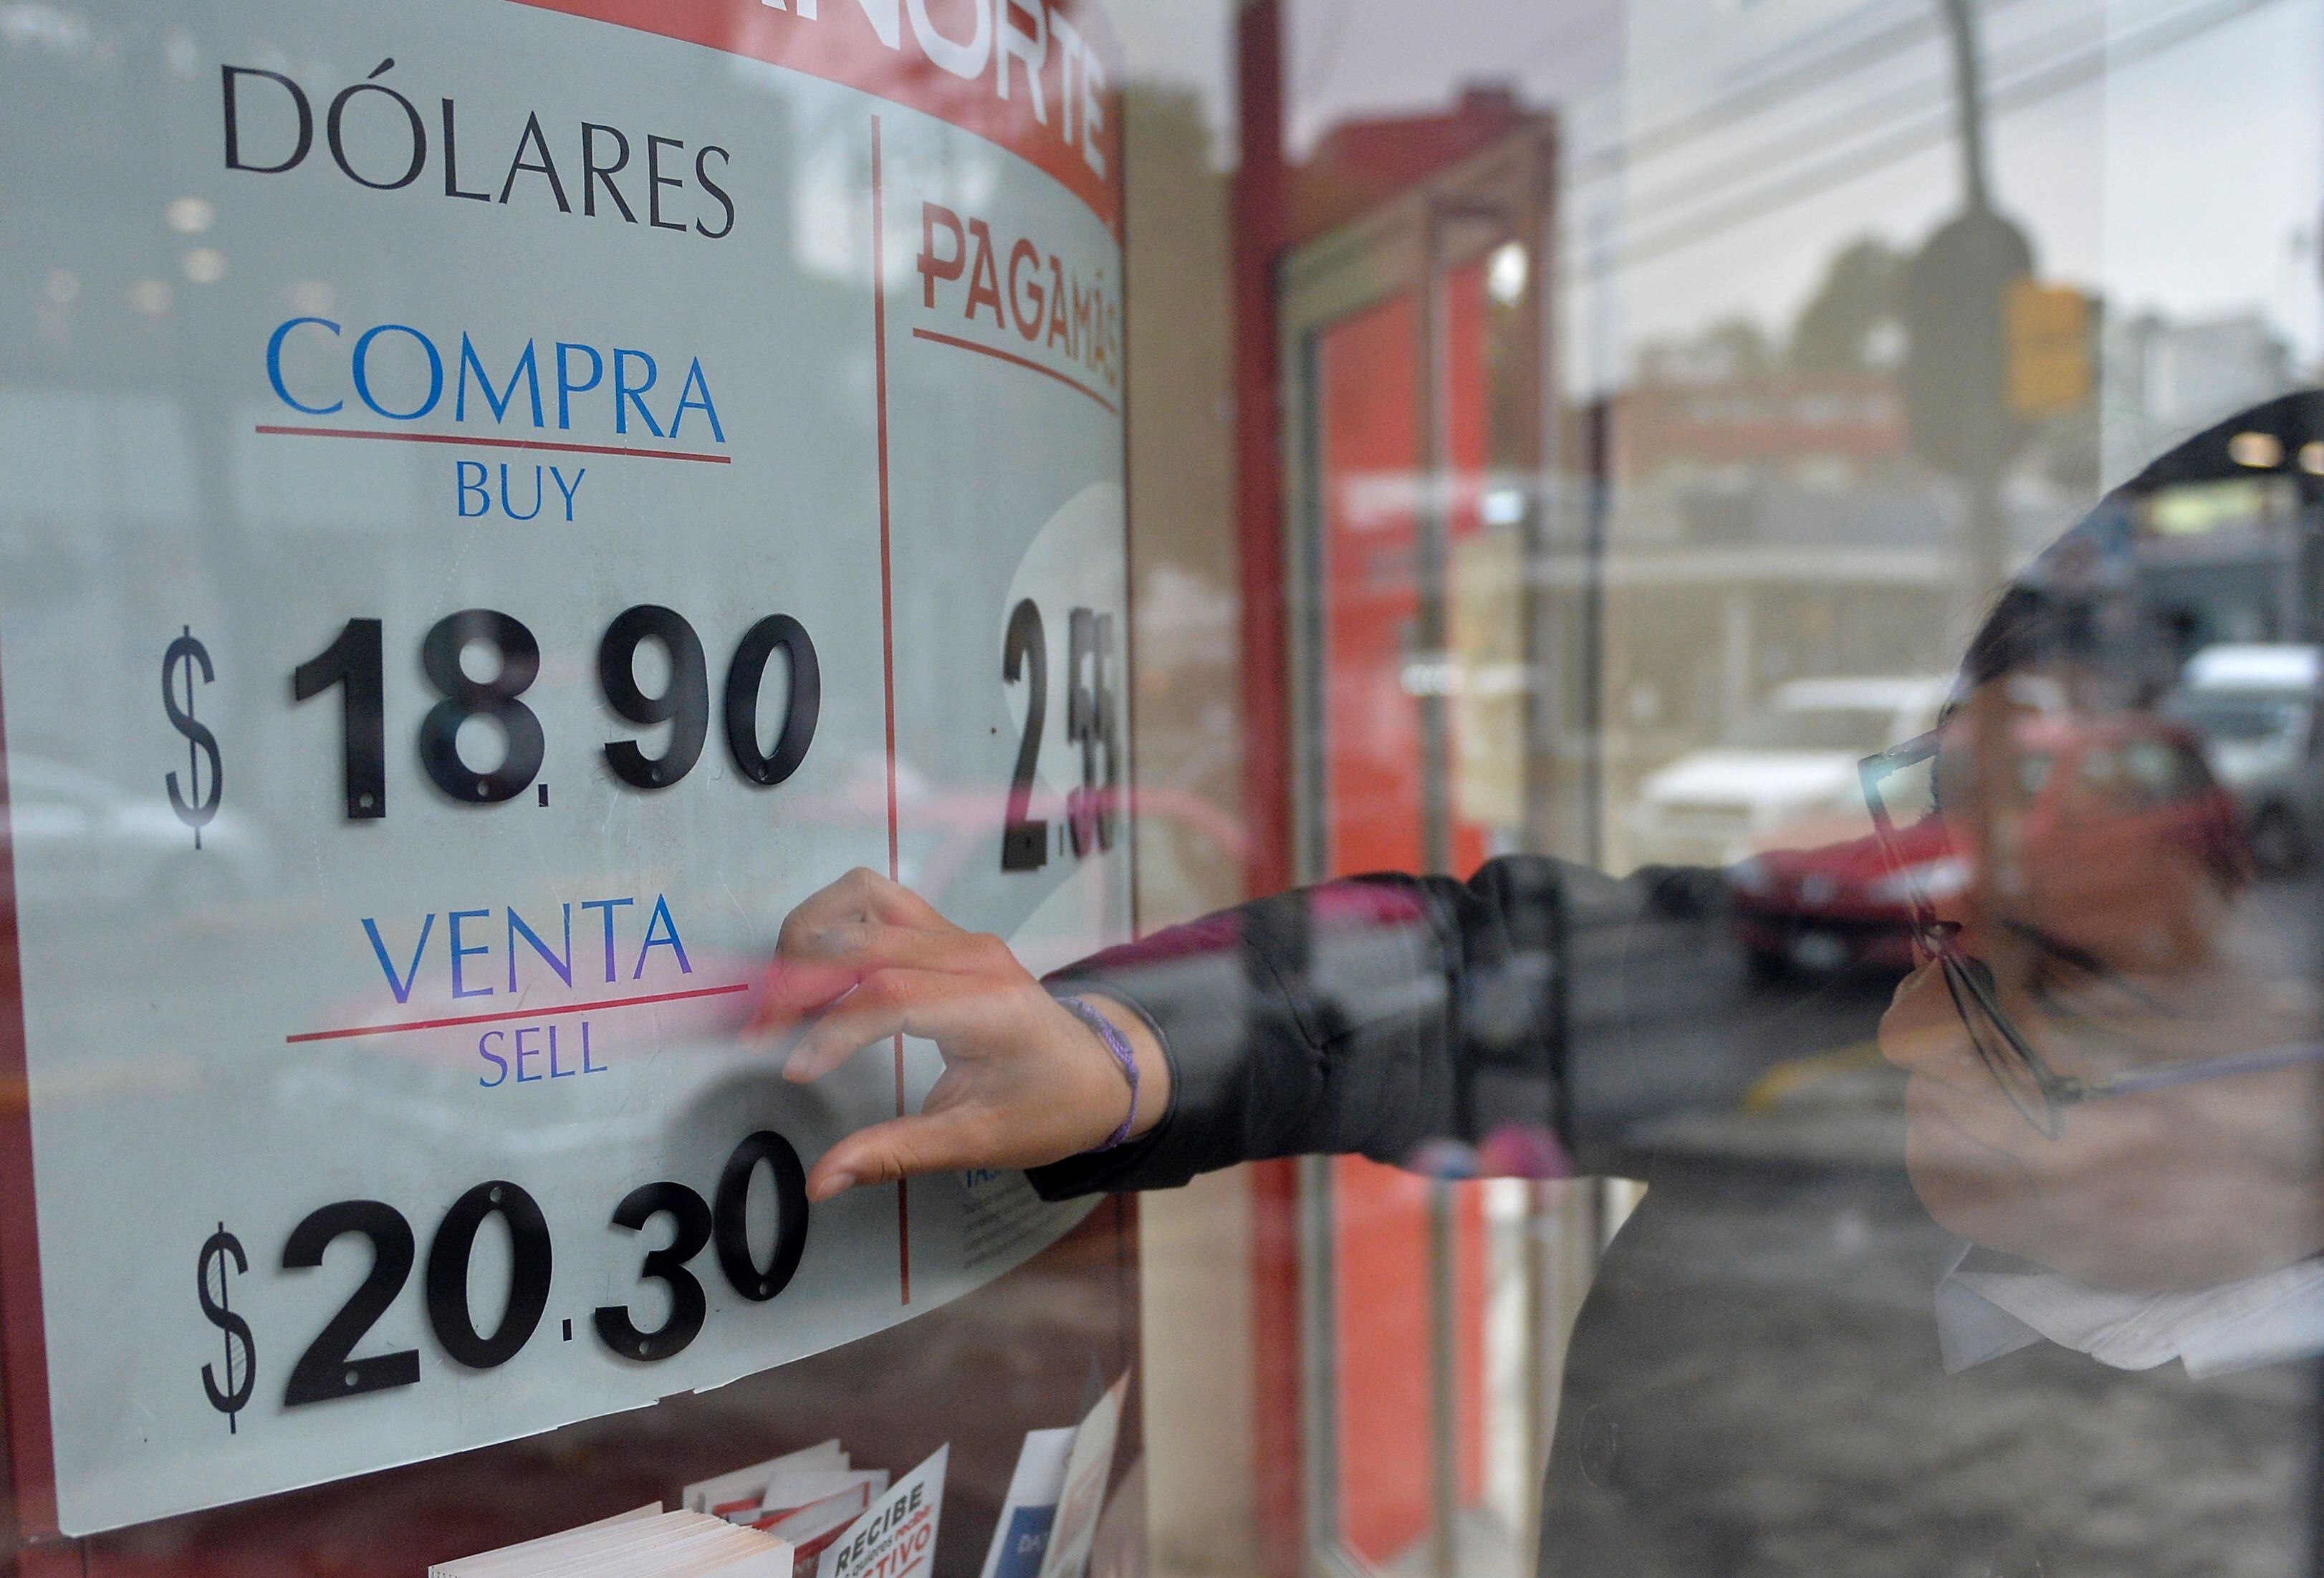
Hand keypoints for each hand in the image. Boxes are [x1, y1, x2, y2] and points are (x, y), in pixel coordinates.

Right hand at [751, 868, 1167, 1201]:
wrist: (1101, 1071)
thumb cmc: (1050, 1106)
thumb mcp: (977, 1142)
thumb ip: (895, 1155)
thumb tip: (823, 1181)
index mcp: (989, 1007)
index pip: (892, 996)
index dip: (833, 1031)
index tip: (796, 1071)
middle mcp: (972, 956)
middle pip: (866, 937)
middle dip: (798, 978)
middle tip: (760, 1030)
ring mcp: (958, 936)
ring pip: (864, 898)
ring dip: (809, 934)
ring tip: (779, 991)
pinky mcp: (944, 933)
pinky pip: (876, 901)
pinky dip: (832, 923)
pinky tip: (811, 969)